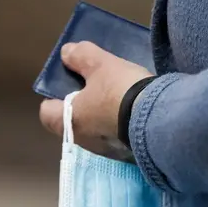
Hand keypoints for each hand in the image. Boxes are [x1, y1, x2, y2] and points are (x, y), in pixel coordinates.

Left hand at [39, 42, 154, 159]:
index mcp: (70, 122)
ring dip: (101, 114)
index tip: (66, 85)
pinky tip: (131, 109)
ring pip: (95, 129)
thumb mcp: (100, 64)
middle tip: (93, 86)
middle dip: (80, 104)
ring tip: (116, 95)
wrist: (160, 118)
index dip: (52, 97)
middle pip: (73, 121)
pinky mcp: (127, 153)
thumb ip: (80, 56)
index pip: (47, 114)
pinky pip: (116, 135)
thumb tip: (66, 53)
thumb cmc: (120, 91)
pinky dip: (118, 123)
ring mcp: (106, 150)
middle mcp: (84, 142)